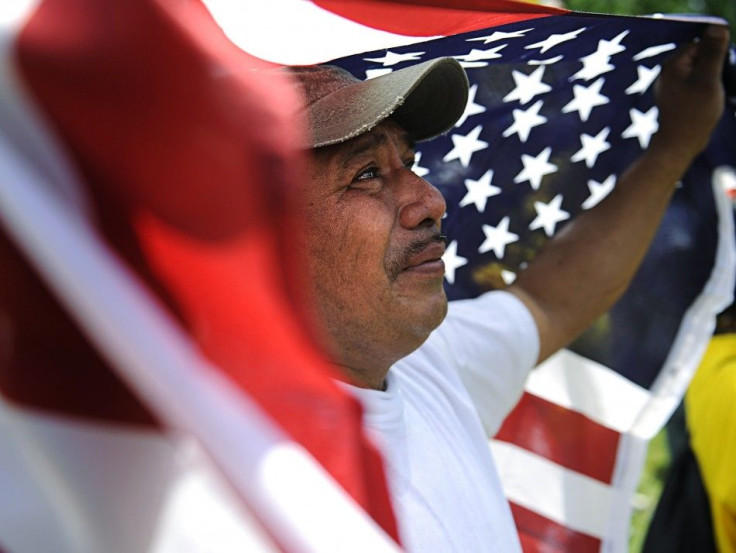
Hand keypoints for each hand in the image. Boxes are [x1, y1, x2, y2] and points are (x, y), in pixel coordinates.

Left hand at [651, 25, 729, 167]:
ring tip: (708, 98)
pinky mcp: (674, 98)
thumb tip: (717, 26)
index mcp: (672, 64)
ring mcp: (669, 86)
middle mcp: (667, 73)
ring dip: (709, 81)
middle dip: (712, 69)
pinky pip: (694, 86)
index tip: (716, 76)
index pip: (700, 44)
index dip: (715, 56)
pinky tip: (704, 104)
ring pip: (698, 73)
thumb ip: (712, 53)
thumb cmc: (693, 114)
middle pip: (699, 58)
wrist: (678, 146)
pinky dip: (703, 91)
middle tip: (713, 88)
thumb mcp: (708, 79)